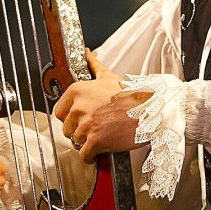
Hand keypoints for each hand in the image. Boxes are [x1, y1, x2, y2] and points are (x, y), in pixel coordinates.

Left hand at [54, 49, 151, 163]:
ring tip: (102, 136)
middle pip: (67, 129)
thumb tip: (86, 53)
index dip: (71, 117)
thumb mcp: (110, 77)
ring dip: (87, 143)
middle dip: (79, 131)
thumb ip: (94, 66)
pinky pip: (84, 155)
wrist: (150, 110)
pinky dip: (91, 156)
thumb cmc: (132, 95)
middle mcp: (79, 107)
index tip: (82, 118)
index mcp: (78, 91)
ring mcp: (86, 125)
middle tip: (96, 127)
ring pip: (76, 142)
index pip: (60, 112)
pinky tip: (101, 149)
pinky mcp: (95, 141)